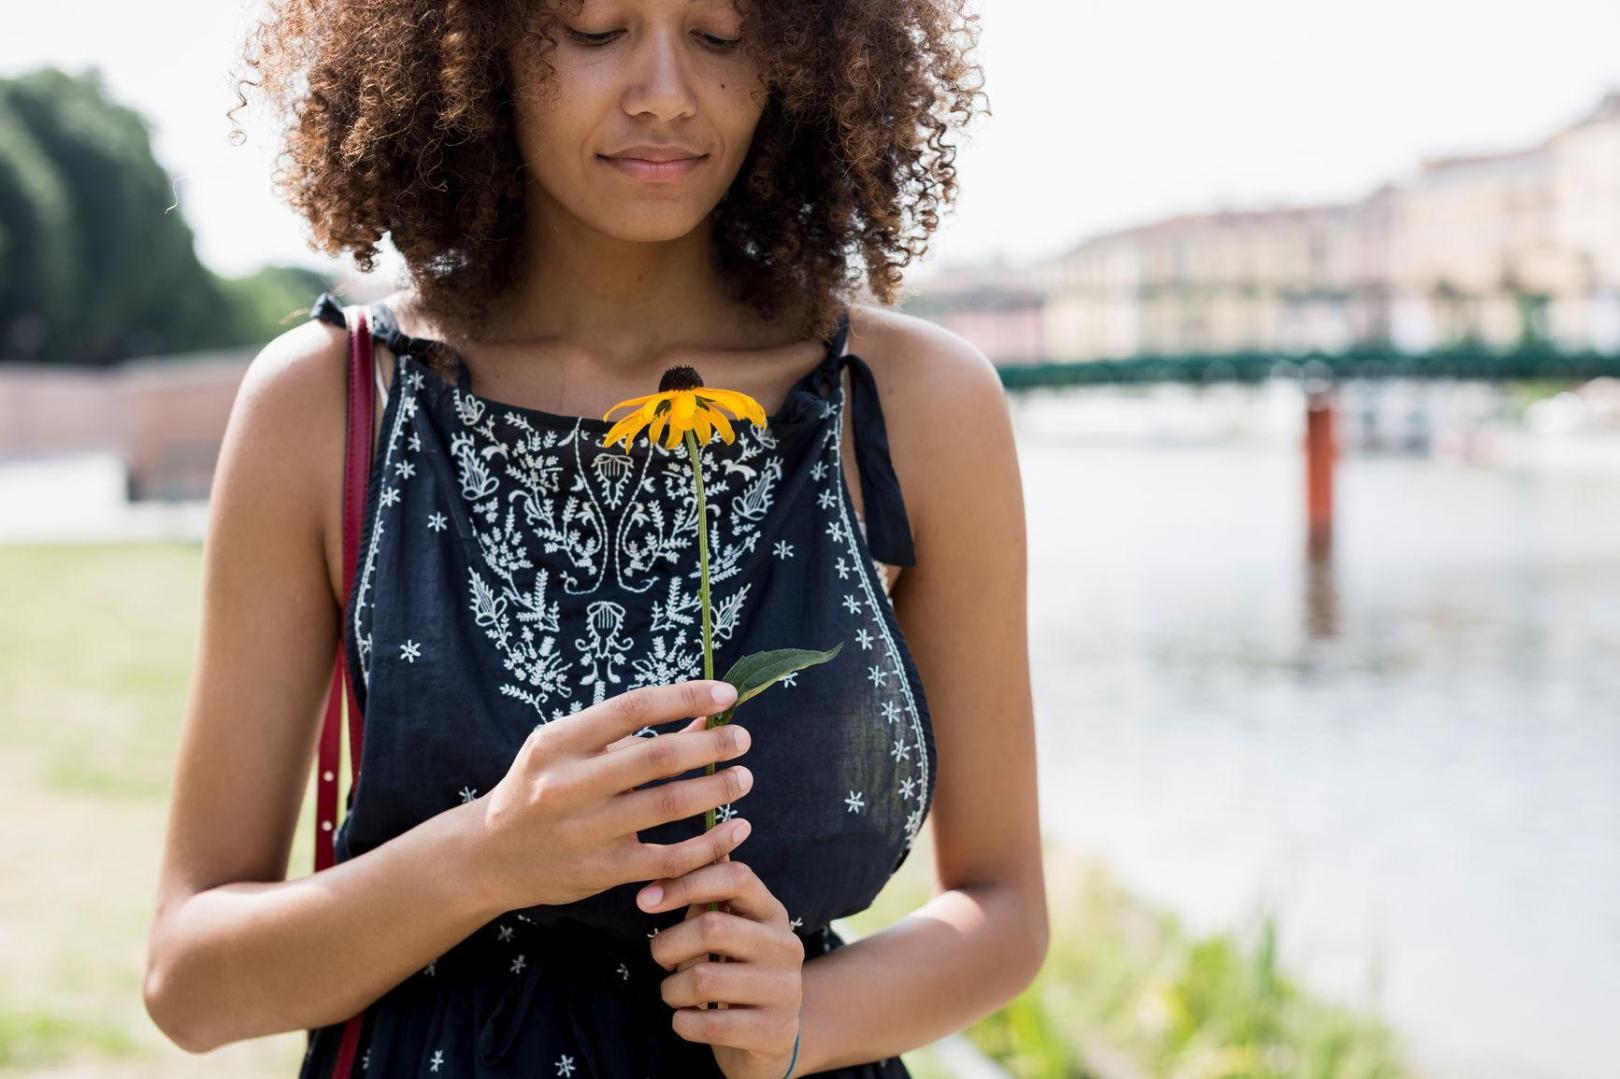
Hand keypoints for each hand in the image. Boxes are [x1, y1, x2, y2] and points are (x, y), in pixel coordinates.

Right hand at [467, 679, 756, 910]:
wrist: (489, 855)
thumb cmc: (541, 787)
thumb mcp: (570, 747)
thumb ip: (631, 733)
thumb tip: (705, 714)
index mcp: (558, 742)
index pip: (633, 708)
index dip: (685, 697)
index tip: (726, 695)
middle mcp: (567, 785)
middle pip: (656, 757)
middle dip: (710, 745)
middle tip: (742, 739)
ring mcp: (584, 831)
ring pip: (668, 805)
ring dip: (716, 788)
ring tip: (743, 777)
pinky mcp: (600, 871)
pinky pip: (669, 859)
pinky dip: (709, 844)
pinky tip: (734, 830)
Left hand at [640, 855, 805, 1078]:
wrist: (770, 1039)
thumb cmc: (736, 975)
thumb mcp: (729, 934)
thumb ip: (705, 901)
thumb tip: (674, 862)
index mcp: (772, 913)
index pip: (736, 877)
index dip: (686, 882)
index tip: (645, 900)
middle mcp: (785, 946)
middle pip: (712, 927)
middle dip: (669, 944)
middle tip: (660, 957)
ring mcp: (785, 990)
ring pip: (704, 979)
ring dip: (672, 989)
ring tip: (675, 993)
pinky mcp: (775, 1031)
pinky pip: (710, 1024)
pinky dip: (683, 1022)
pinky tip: (686, 1019)